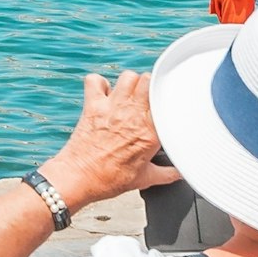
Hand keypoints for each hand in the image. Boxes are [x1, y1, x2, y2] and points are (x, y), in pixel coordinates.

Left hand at [40, 70, 173, 210]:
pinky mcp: (92, 105)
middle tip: (148, 97)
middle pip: (149, 80)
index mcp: (150, 132)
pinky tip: (104, 93)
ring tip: (129, 94)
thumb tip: (178, 173)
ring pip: (128, 77)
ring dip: (130, 83)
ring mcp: (112, 107)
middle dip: (151, 85)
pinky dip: (99, 83)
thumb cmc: (110, 179)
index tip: (166, 105)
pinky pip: (95, 80)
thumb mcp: (145, 179)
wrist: (79, 178)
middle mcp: (132, 115)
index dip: (167, 99)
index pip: (166, 101)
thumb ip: (166, 174)